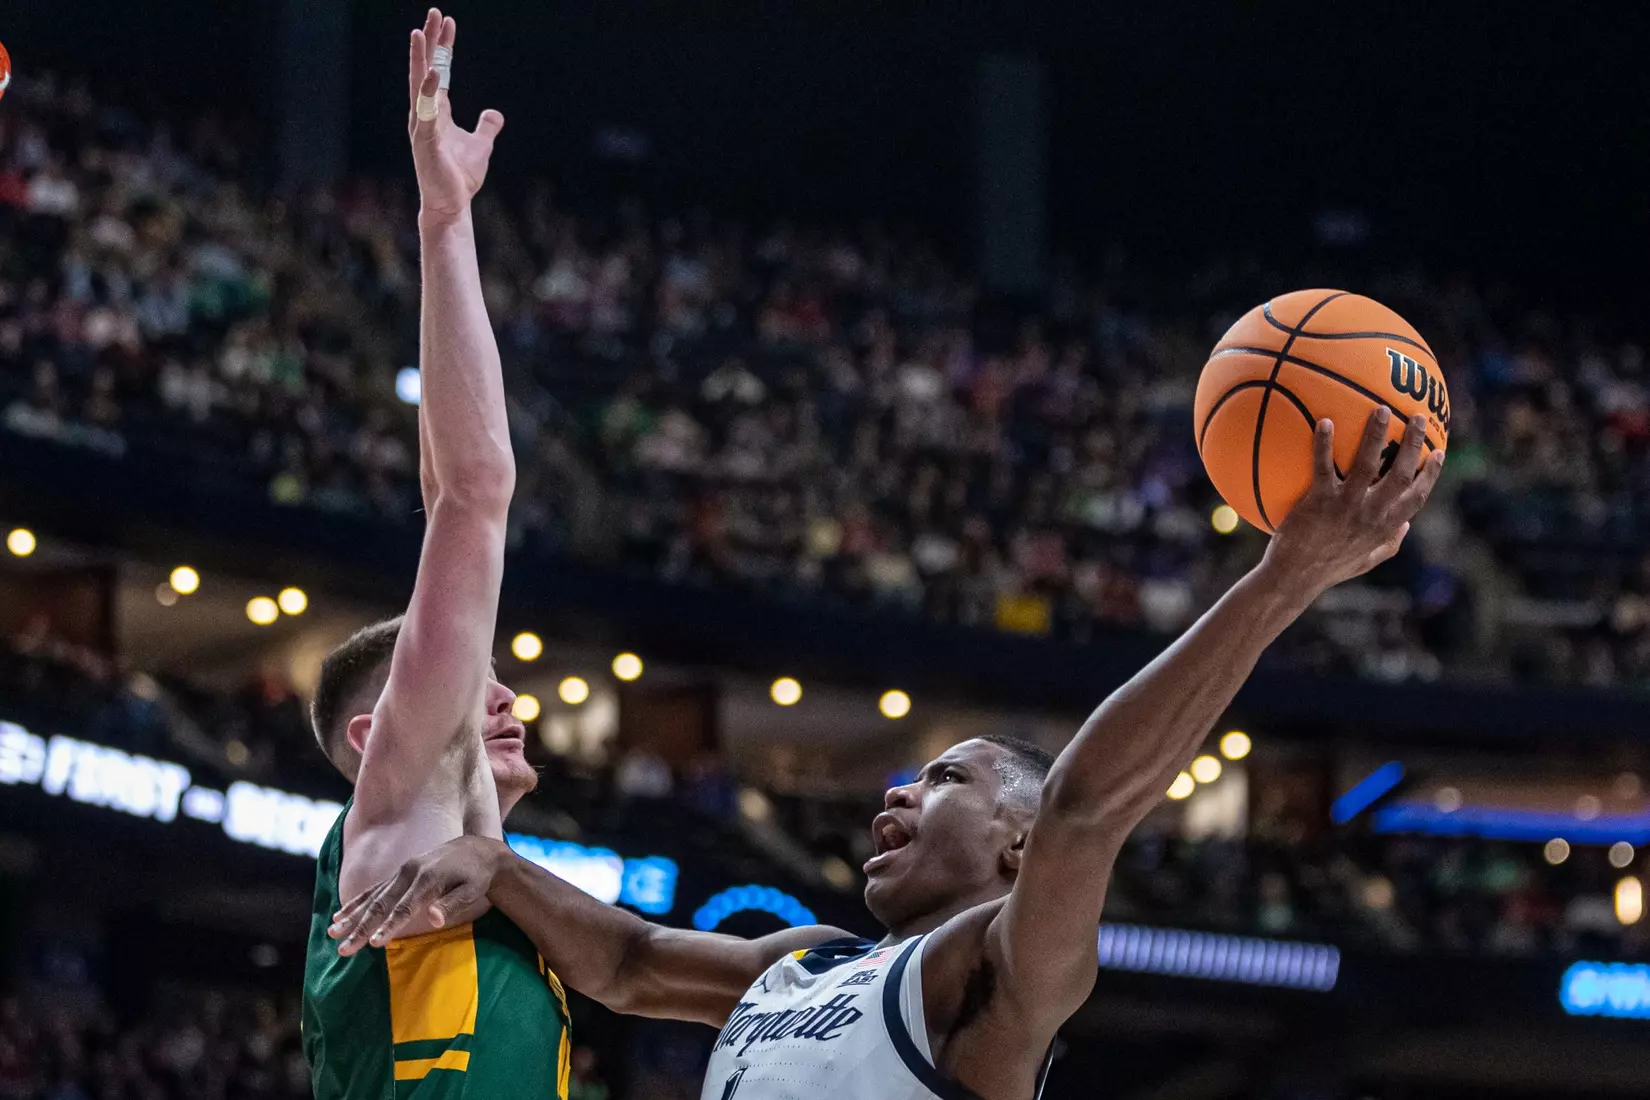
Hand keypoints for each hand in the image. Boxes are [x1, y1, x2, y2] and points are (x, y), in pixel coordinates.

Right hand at [328, 835, 511, 954]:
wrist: (477, 849)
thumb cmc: (477, 876)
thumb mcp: (473, 890)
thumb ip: (452, 904)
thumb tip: (434, 921)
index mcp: (427, 878)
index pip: (404, 909)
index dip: (389, 927)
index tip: (374, 944)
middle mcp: (409, 872)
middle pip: (381, 905)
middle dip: (360, 928)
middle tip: (343, 950)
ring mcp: (402, 871)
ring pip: (372, 897)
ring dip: (351, 916)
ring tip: (332, 933)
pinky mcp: (399, 872)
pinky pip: (374, 889)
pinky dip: (357, 902)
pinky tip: (341, 914)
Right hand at [407, 8, 504, 225]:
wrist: (451, 205)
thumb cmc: (459, 177)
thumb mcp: (481, 146)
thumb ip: (486, 127)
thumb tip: (494, 113)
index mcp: (437, 111)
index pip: (439, 70)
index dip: (443, 46)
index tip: (448, 22)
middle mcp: (425, 113)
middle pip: (426, 68)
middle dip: (429, 41)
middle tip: (434, 13)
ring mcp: (422, 126)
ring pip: (418, 84)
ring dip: (419, 58)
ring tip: (420, 32)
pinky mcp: (425, 141)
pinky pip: (425, 112)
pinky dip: (427, 92)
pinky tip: (432, 73)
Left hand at [1262, 407, 1444, 594]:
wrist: (1295, 578)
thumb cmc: (1329, 568)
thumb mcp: (1366, 561)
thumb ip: (1389, 544)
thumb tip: (1406, 526)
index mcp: (1384, 526)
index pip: (1417, 497)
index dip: (1431, 474)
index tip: (1439, 451)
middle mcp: (1371, 514)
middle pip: (1401, 474)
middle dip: (1414, 444)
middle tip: (1418, 417)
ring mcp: (1346, 506)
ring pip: (1368, 465)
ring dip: (1376, 435)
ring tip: (1381, 409)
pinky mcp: (1318, 502)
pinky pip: (1322, 467)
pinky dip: (1323, 444)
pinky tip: (1323, 421)